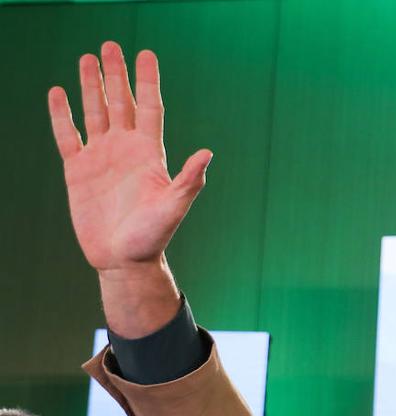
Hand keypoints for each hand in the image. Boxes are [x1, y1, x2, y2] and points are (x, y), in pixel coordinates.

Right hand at [47, 42, 210, 271]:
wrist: (124, 260)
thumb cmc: (154, 236)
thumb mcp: (174, 207)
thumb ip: (188, 180)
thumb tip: (208, 153)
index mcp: (150, 154)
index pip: (150, 107)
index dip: (147, 81)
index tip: (146, 53)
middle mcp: (126, 150)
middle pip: (121, 102)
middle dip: (116, 74)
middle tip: (110, 45)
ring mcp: (101, 158)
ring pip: (95, 112)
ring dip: (90, 86)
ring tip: (87, 58)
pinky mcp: (78, 171)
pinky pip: (67, 136)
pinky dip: (62, 115)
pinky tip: (58, 93)